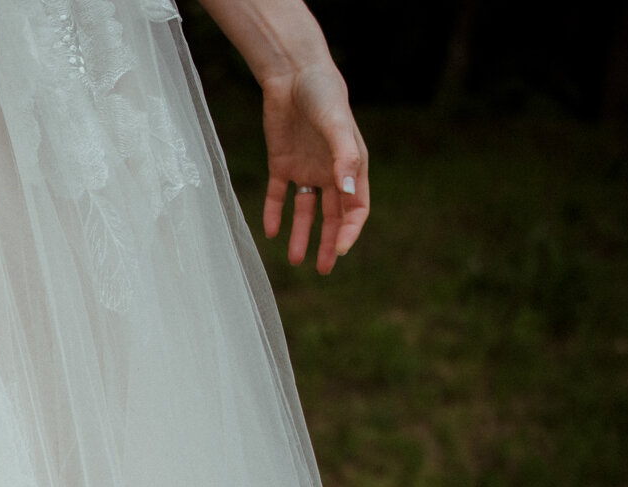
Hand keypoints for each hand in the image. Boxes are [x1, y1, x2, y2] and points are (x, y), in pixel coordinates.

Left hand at [258, 60, 368, 274]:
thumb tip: (349, 191)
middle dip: (328, 243)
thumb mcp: (336, 125)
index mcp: (351, 166)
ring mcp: (306, 169)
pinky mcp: (282, 164)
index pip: (355, 208)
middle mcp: (330, 172)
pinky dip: (274, 213)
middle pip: (332, 216)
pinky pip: (278, 195)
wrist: (292, 75)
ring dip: (302, 235)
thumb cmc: (323, 96)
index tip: (340, 250)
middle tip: (322, 269)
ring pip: (305, 210)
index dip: (349, 231)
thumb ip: (344, 157)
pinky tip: (272, 232)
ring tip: (296, 261)